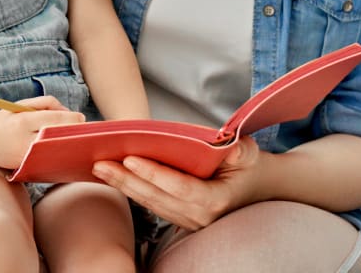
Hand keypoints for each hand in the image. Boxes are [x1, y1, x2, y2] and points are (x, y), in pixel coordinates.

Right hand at [0, 95, 85, 169]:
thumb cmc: (7, 118)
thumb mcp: (24, 104)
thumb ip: (49, 104)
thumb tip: (73, 116)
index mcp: (23, 122)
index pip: (54, 121)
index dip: (72, 120)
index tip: (83, 119)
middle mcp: (22, 142)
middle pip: (57, 140)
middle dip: (73, 136)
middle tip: (86, 134)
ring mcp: (23, 159)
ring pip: (54, 155)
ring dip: (68, 149)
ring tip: (79, 143)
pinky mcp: (23, 170)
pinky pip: (46, 164)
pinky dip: (58, 158)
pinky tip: (66, 154)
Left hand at [92, 136, 265, 229]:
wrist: (260, 186)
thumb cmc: (251, 165)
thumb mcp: (248, 151)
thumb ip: (235, 147)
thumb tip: (218, 140)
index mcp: (215, 201)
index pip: (178, 187)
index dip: (153, 173)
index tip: (130, 159)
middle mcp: (199, 217)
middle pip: (156, 197)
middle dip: (126, 180)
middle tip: (100, 163)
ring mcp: (189, 221)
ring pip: (150, 203)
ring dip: (124, 186)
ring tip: (100, 169)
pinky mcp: (180, 217)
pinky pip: (153, 203)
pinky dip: (133, 190)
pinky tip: (115, 177)